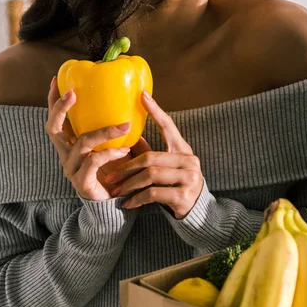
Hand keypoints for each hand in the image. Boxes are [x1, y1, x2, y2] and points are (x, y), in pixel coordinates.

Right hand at [46, 76, 132, 201]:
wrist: (115, 205)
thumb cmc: (115, 172)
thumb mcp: (113, 146)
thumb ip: (113, 130)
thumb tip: (130, 106)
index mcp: (70, 145)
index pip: (56, 119)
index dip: (54, 101)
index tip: (58, 80)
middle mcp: (66, 155)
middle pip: (53, 128)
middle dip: (61, 108)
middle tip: (74, 94)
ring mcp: (72, 169)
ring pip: (82, 143)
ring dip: (105, 132)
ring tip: (125, 126)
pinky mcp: (82, 183)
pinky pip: (93, 162)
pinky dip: (110, 153)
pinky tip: (125, 151)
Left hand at [104, 91, 203, 218]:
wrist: (196, 210)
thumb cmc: (176, 185)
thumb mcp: (165, 167)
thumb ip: (150, 153)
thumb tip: (129, 135)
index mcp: (183, 150)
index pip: (168, 126)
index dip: (155, 111)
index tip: (142, 96)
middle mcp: (189, 161)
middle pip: (150, 158)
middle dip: (126, 167)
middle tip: (110, 176)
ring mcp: (188, 178)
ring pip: (150, 175)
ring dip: (128, 184)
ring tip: (115, 191)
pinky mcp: (183, 196)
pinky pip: (153, 193)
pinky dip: (136, 199)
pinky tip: (126, 203)